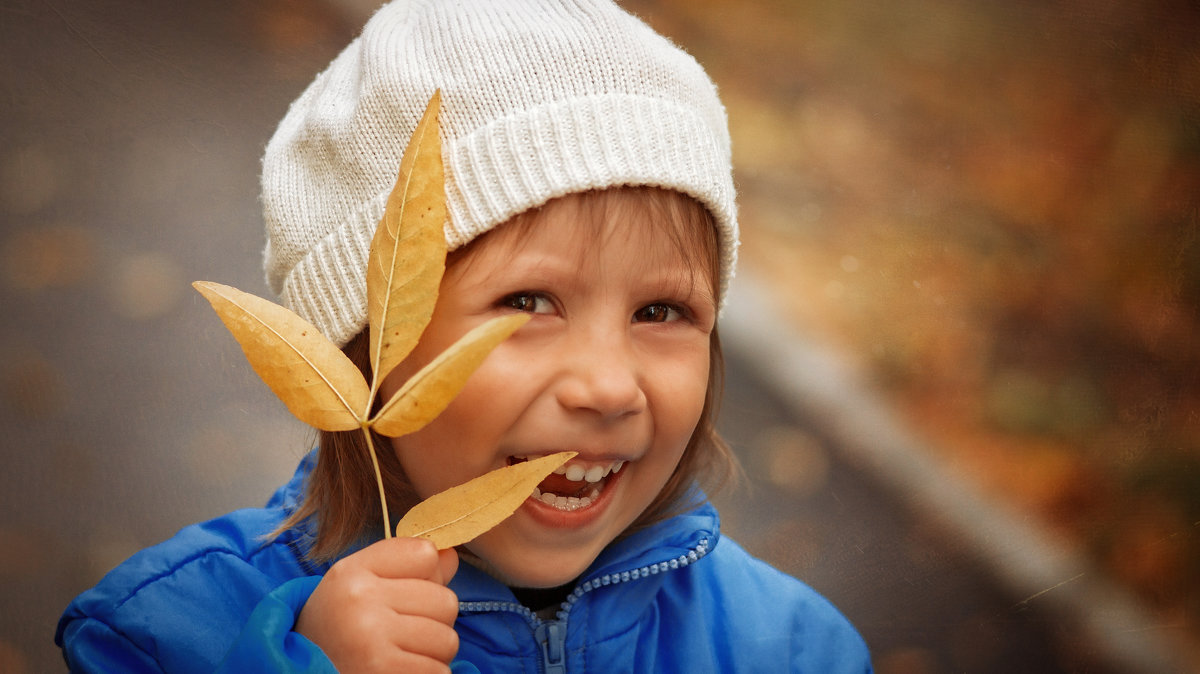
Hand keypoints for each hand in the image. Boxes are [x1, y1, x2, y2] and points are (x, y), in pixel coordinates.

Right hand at [296, 537, 460, 672]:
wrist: (299, 673)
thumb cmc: (339, 628)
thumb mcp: (360, 586)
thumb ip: (408, 567)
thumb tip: (452, 554)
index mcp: (353, 572)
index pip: (425, 554)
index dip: (426, 577)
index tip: (404, 594)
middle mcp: (360, 600)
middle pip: (445, 600)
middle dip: (433, 621)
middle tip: (401, 633)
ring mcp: (371, 638)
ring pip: (447, 639)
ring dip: (433, 653)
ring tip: (401, 654)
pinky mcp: (383, 671)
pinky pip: (439, 671)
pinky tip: (401, 671)